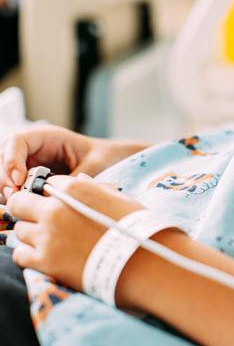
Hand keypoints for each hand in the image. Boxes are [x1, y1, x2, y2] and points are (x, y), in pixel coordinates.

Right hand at [0, 126, 148, 199]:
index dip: (12, 159)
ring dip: (7, 189)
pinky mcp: (29, 179)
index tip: (18, 179)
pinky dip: (15, 196)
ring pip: (5, 174)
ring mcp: (28, 163)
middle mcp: (33, 149)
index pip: (17, 141)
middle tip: (13, 196)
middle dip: (5, 177)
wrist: (110, 163)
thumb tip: (51, 195)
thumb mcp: (92, 165)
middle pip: (4, 158)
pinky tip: (21, 207)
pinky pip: (14, 187)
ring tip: (17, 204)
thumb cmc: (103, 158)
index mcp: (46, 137)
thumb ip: (72, 178)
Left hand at [7, 175, 143, 290]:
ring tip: (52, 243)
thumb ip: (94, 188)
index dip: (52, 194)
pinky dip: (30, 256)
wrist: (143, 261)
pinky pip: (20, 254)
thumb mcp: (120, 199)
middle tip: (43, 220)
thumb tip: (81, 178)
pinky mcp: (45, 261)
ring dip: (33, 235)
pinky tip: (46, 257)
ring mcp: (47, 236)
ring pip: (20, 230)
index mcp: (74, 188)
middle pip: (19, 202)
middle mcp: (55, 209)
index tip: (59, 204)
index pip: (47, 183)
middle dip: (28, 209)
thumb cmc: (138, 228)